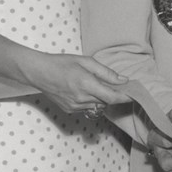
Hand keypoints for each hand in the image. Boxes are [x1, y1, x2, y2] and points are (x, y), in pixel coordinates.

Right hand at [16, 50, 130, 115]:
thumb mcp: (86, 62)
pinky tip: (84, 91)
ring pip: (97, 106)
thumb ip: (106, 73)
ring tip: (95, 86)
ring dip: (102, 99)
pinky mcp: (69, 110)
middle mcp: (81, 98)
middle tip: (116, 85)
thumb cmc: (61, 63)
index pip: (113, 97)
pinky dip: (91, 101)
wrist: (38, 72)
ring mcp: (74, 106)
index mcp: (86, 85)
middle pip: (107, 102)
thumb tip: (123, 80)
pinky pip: (87, 108)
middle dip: (114, 95)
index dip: (125, 98)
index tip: (133, 95)